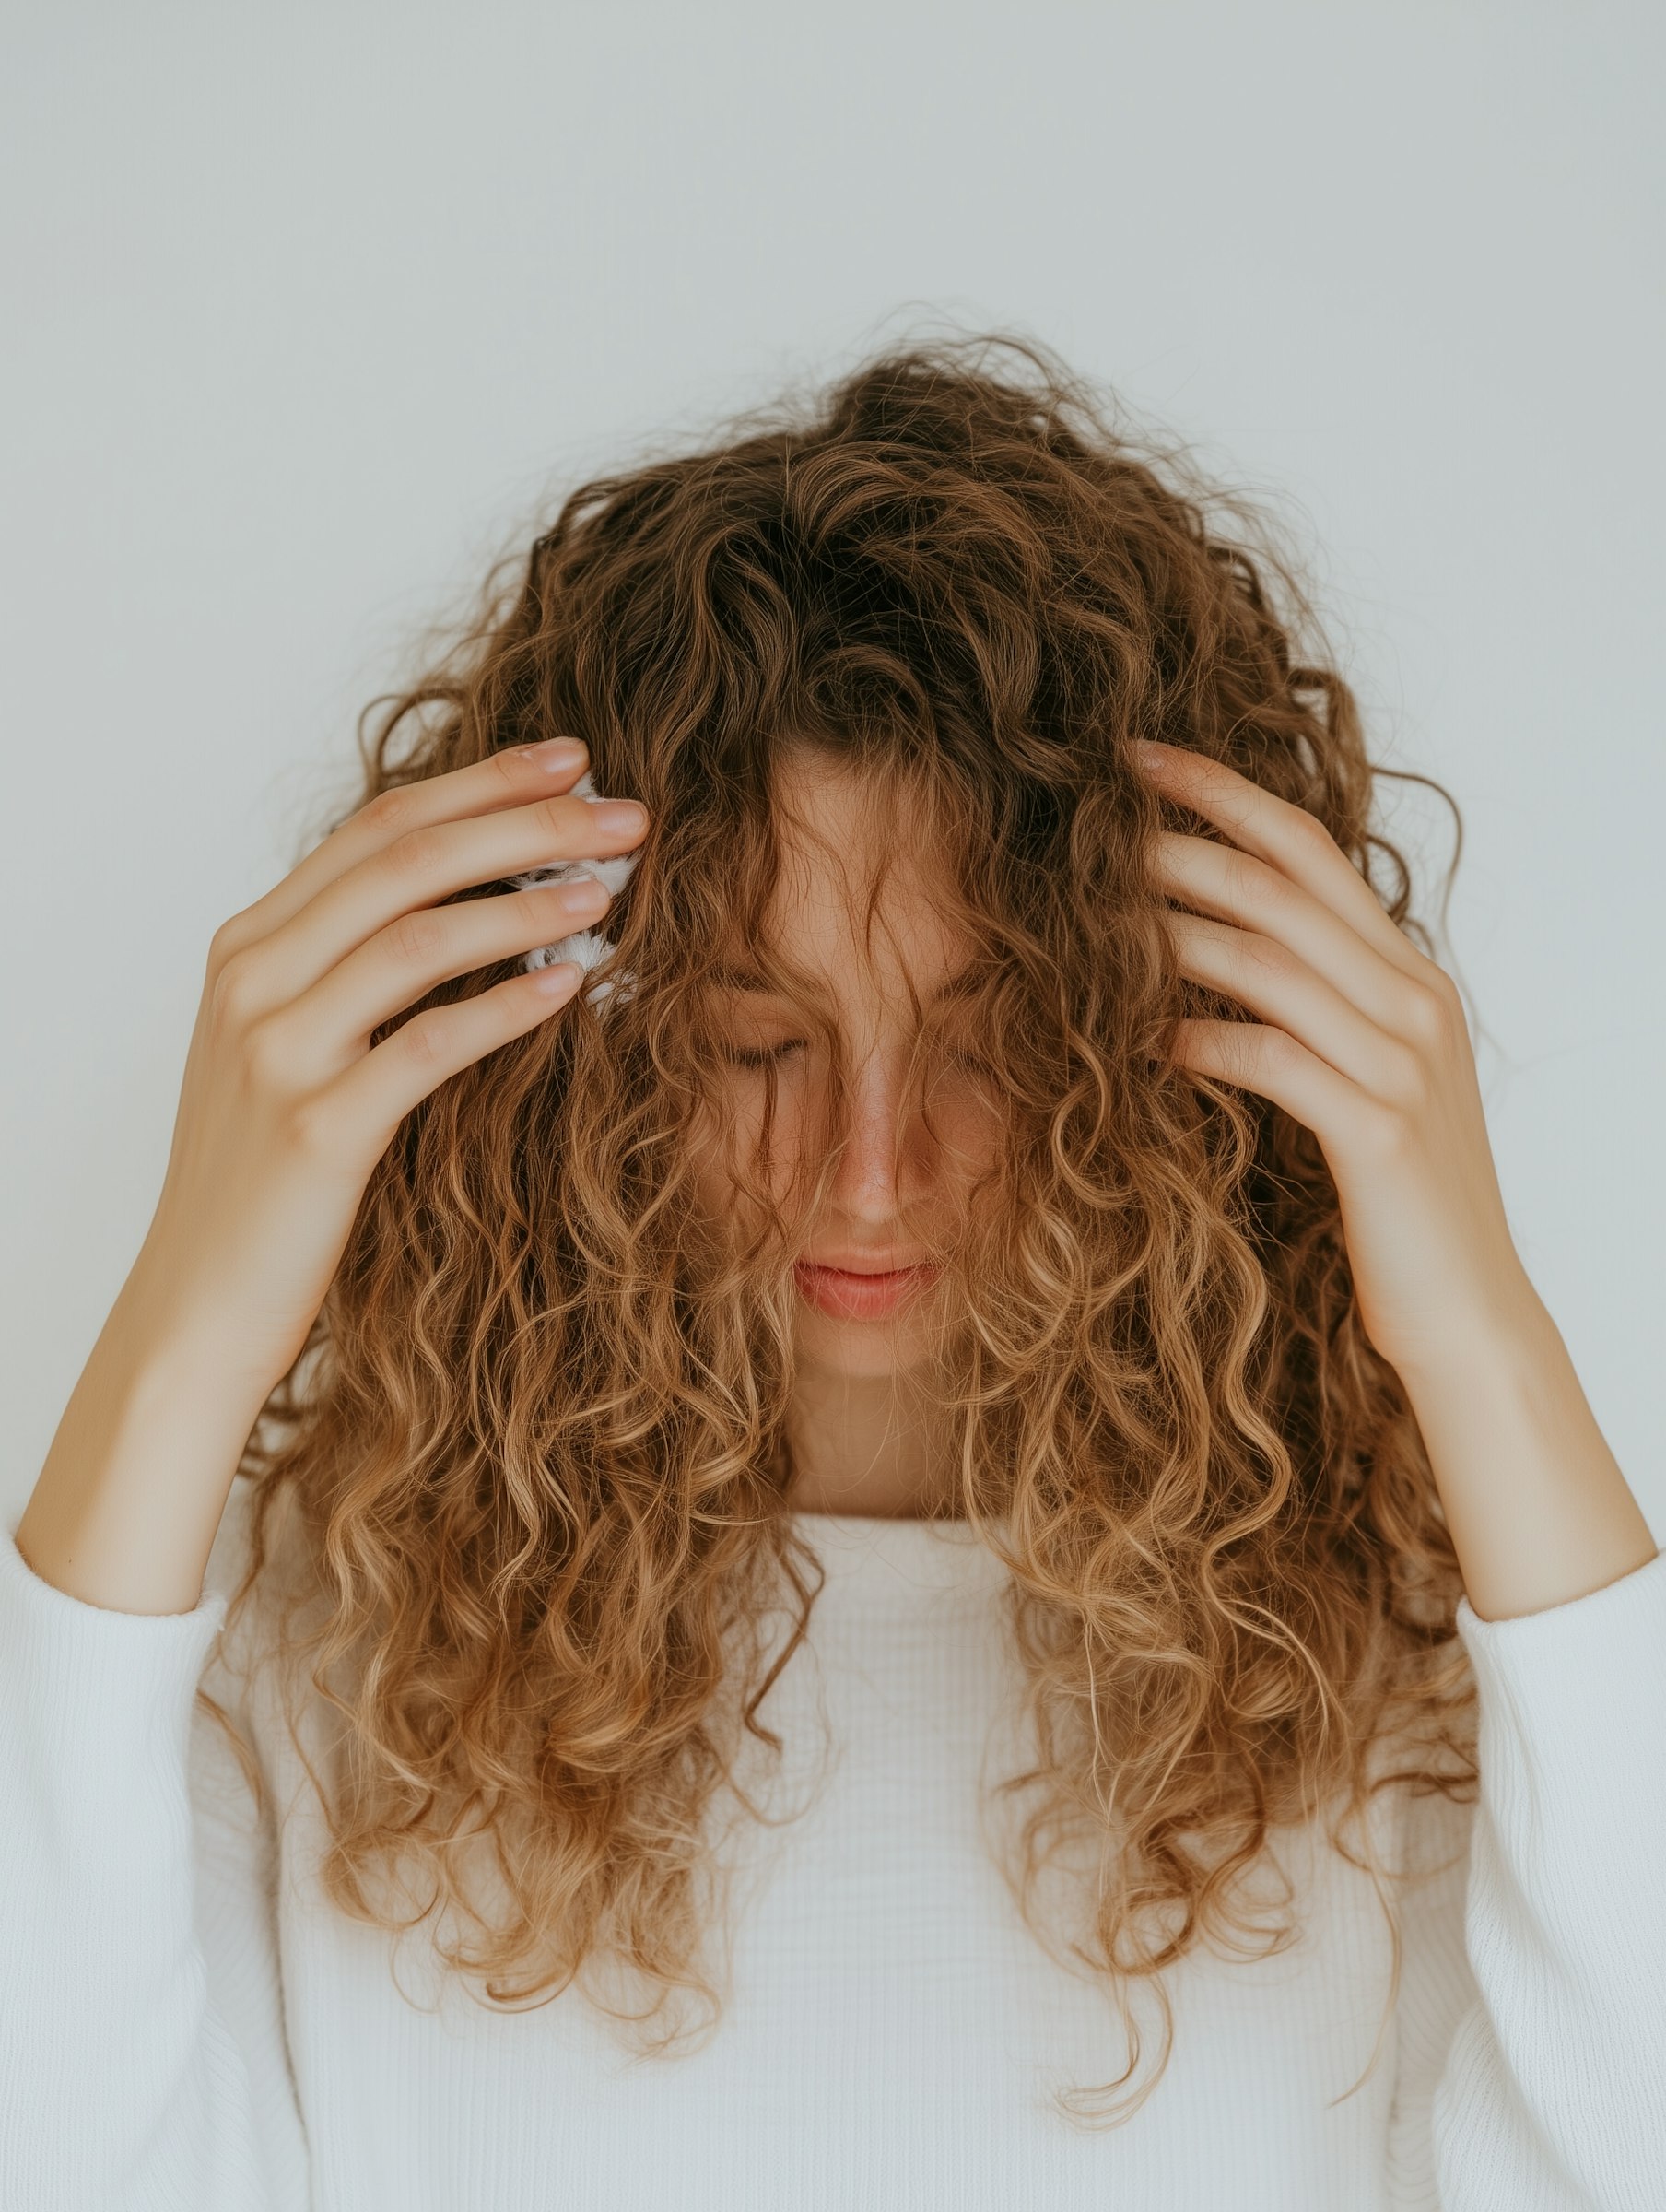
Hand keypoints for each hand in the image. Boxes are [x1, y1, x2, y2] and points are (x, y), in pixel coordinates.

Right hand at [131, 736, 648, 1404]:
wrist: (198, 1308)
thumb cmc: (265, 1181)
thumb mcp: (288, 1050)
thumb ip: (349, 971)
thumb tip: (475, 903)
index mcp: (248, 946)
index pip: (377, 827)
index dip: (481, 783)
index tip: (574, 758)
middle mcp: (253, 980)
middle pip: (406, 861)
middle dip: (525, 823)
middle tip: (625, 814)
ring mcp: (278, 1052)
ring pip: (417, 939)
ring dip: (526, 902)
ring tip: (612, 888)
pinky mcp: (317, 1130)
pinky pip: (426, 1046)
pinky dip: (505, 1007)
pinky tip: (572, 984)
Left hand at [1132, 738, 1538, 1385]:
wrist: (1468, 1314)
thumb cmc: (1396, 1202)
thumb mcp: (1360, 1082)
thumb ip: (1311, 1011)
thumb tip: (1206, 956)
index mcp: (1408, 976)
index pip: (1311, 850)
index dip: (1224, 793)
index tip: (1139, 758)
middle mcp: (1414, 1001)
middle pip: (1281, 888)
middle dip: (1179, 843)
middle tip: (1089, 820)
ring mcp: (1403, 1063)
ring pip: (1265, 962)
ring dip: (1167, 933)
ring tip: (1087, 920)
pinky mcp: (1377, 1131)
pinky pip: (1268, 1059)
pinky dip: (1196, 1040)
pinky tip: (1138, 1041)